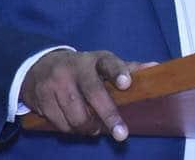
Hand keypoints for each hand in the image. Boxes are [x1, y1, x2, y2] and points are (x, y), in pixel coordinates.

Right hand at [20, 50, 156, 139]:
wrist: (39, 66)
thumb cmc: (81, 69)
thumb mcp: (102, 64)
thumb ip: (127, 68)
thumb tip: (155, 67)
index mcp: (94, 59)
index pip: (108, 63)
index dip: (118, 72)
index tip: (126, 83)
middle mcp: (75, 68)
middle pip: (93, 94)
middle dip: (109, 116)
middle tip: (121, 134)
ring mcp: (56, 83)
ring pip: (77, 116)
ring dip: (88, 127)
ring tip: (93, 126)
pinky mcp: (41, 99)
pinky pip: (61, 124)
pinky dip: (71, 129)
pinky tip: (74, 123)